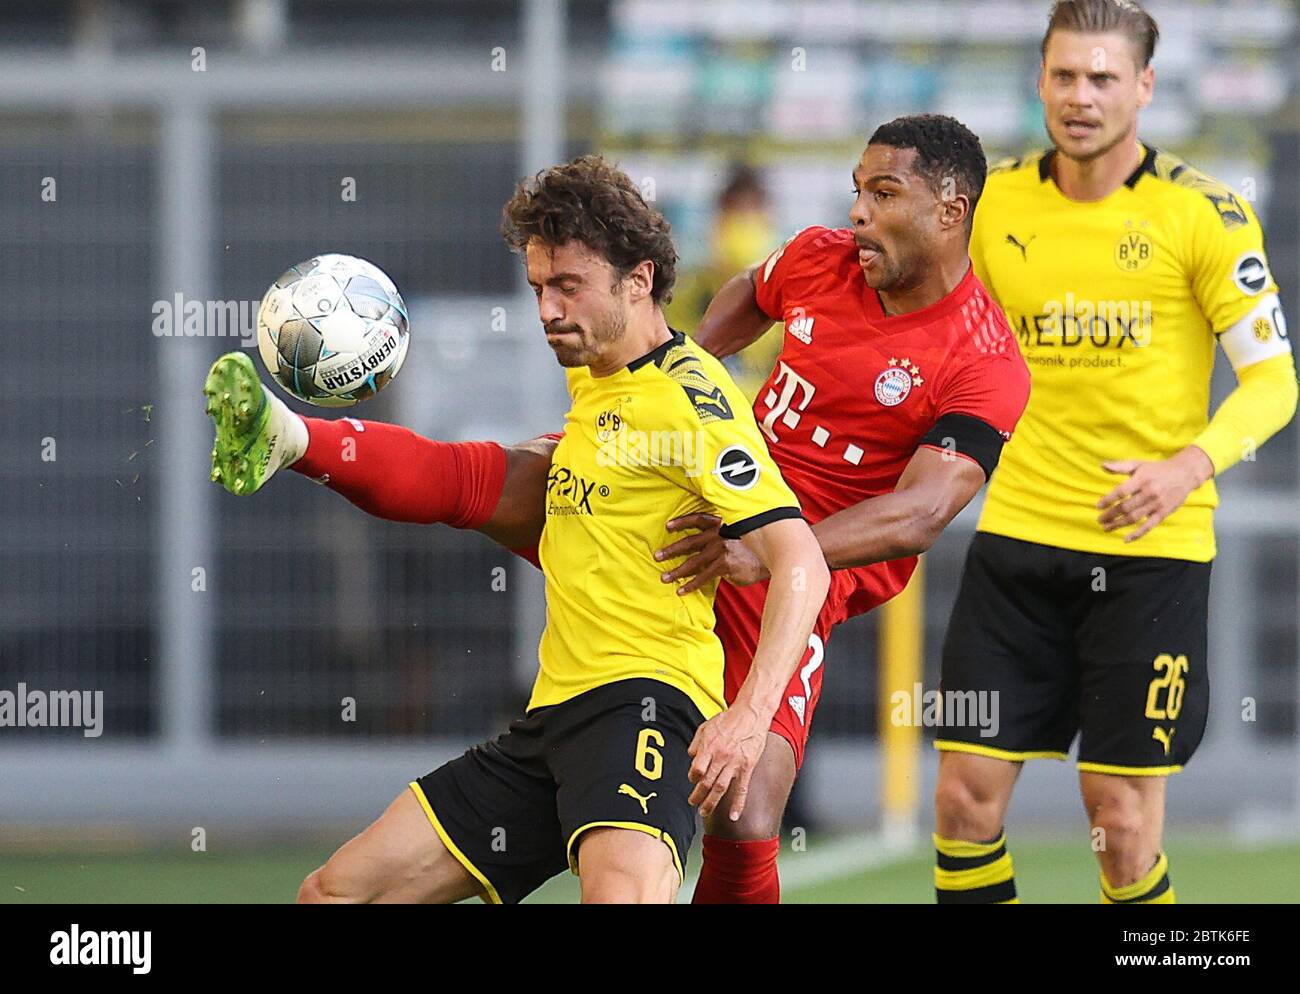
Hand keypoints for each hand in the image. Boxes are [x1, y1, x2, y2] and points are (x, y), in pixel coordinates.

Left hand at [653, 513, 769, 594]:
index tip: (668, 526)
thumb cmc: (756, 549)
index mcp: (722, 524)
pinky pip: (704, 576)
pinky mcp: (725, 564)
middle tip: (657, 556)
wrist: (775, 556)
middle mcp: (719, 534)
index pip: (698, 519)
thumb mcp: (739, 536)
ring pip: (693, 561)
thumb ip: (722, 539)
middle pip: (690, 542)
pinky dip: (691, 584)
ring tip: (665, 578)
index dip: (682, 522)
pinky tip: (682, 591)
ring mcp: (722, 549)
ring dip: (677, 571)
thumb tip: (706, 551)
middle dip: (672, 550)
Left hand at [686, 702, 769, 820]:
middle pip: (706, 782)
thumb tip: (691, 756)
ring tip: (704, 811)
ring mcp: (735, 763)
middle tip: (693, 803)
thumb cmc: (729, 718)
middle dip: (697, 796)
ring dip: (711, 803)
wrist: (751, 713)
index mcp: (709, 747)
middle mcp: (721, 757)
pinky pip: (742, 789)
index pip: (696, 769)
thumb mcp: (706, 726)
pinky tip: (734, 815)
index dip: (692, 778)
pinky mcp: (747, 767)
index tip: (693, 780)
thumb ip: (696, 743)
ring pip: (720, 788)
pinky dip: (738, 804)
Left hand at [1097, 447, 1214, 541]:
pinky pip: (1149, 526)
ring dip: (1118, 525)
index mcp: (1142, 480)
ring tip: (1106, 528)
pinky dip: (1137, 534)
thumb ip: (1120, 466)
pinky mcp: (1163, 513)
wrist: (1184, 474)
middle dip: (1110, 515)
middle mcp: (1149, 492)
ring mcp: (1157, 504)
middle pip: (1126, 507)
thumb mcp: (1138, 465)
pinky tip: (1125, 539)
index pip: (1121, 492)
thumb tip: (1102, 466)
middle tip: (1099, 520)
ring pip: (1134, 518)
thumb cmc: (1156, 469)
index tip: (1098, 506)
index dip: (1108, 500)